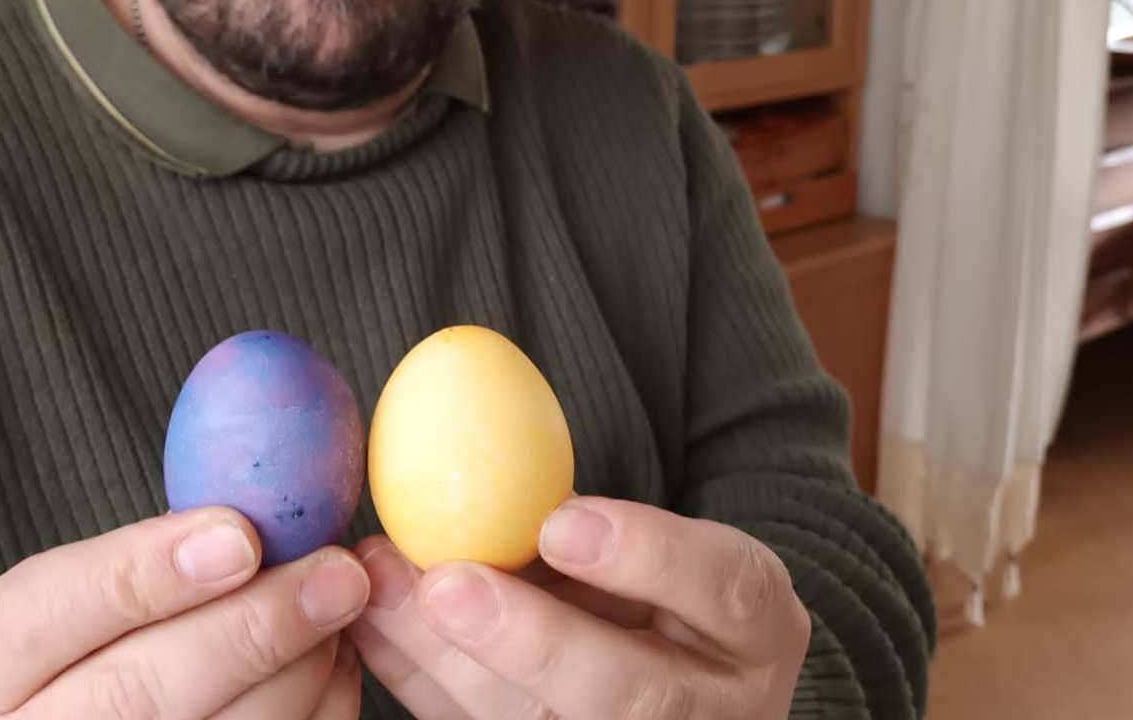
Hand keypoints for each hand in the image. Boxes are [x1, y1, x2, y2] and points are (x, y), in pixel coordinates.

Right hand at [0, 508, 366, 718]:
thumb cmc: (108, 649)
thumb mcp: (90, 604)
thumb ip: (157, 557)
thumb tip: (268, 498)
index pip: (34, 616)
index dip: (137, 573)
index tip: (240, 534)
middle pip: (131, 691)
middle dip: (249, 627)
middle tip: (336, 574)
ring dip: (298, 674)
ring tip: (341, 612)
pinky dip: (315, 714)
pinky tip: (335, 665)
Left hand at [350, 496, 809, 718]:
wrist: (677, 671)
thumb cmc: (654, 583)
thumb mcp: (659, 540)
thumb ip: (586, 519)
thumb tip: (460, 439)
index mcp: (756, 624)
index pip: (725, 588)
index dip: (645, 556)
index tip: (558, 519)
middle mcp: (719, 708)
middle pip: (634, 694)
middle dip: (533, 641)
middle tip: (448, 583)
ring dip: (449, 661)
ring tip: (384, 590)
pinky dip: (422, 683)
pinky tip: (376, 628)